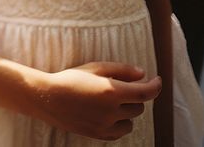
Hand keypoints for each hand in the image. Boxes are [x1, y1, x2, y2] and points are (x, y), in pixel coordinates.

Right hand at [35, 62, 161, 140]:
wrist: (46, 98)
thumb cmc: (70, 78)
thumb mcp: (94, 68)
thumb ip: (121, 70)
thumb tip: (142, 74)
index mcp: (111, 91)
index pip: (146, 92)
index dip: (155, 86)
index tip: (157, 80)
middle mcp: (111, 110)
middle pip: (138, 106)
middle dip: (134, 96)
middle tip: (119, 88)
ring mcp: (105, 125)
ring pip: (131, 120)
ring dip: (127, 111)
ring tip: (109, 102)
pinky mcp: (99, 135)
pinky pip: (120, 131)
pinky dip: (119, 123)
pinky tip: (107, 114)